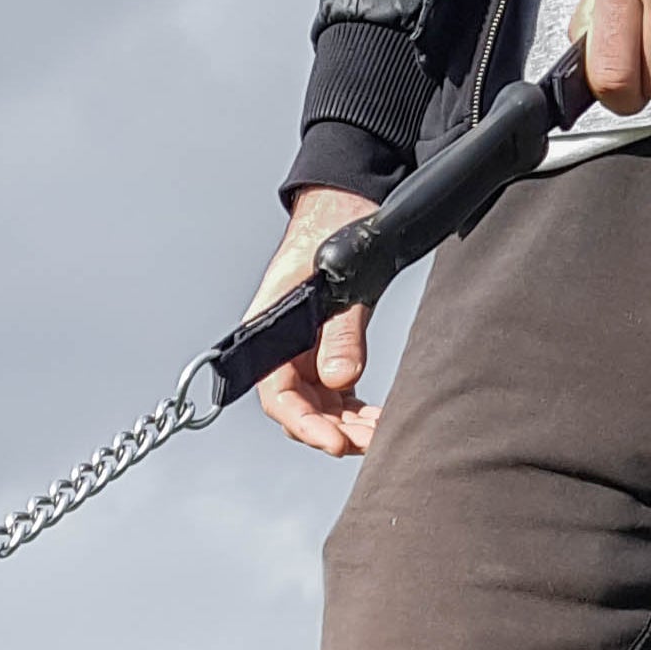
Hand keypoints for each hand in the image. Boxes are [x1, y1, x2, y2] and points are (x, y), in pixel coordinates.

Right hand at [246, 185, 380, 455]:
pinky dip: (357, 412)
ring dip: (348, 427)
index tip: (332, 442)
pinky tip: (379, 420)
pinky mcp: (329, 355)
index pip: (277, 394)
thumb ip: (341, 332)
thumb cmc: (330, 232)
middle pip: (300, 409)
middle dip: (333, 432)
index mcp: (269, 333)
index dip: (303, 424)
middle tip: (370, 444)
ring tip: (381, 434)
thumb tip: (341, 380)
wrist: (345, 206)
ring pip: (321, 409)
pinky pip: (338, 397)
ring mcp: (306, 356)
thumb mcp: (338, 281)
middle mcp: (284, 351)